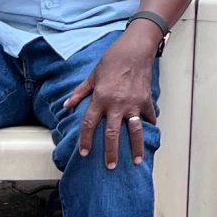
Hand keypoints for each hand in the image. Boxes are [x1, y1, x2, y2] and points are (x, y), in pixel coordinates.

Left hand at [62, 22, 162, 166]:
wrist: (135, 49)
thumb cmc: (112, 60)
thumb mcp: (92, 76)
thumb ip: (80, 93)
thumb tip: (66, 105)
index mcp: (101, 98)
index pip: (90, 124)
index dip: (86, 140)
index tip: (85, 153)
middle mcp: (117, 104)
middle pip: (113, 134)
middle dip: (111, 152)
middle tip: (110, 166)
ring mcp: (134, 103)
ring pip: (135, 131)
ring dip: (136, 147)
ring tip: (136, 161)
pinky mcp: (146, 100)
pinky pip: (148, 117)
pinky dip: (149, 125)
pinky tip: (150, 134)